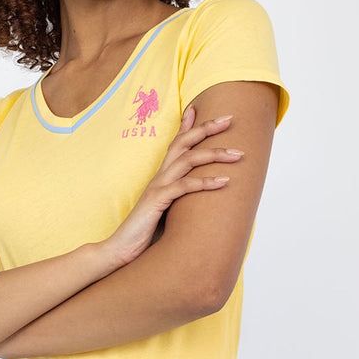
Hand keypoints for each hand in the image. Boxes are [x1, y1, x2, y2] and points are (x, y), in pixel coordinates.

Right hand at [103, 105, 243, 267]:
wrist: (121, 250)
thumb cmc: (146, 233)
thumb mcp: (168, 211)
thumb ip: (181, 201)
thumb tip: (204, 201)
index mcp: (161, 176)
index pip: (176, 144)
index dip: (187, 125)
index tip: (199, 108)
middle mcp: (159, 176)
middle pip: (183, 143)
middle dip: (207, 128)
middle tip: (230, 118)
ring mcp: (157, 187)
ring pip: (187, 160)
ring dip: (214, 154)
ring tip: (237, 153)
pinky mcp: (157, 201)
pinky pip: (184, 187)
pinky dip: (205, 182)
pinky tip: (224, 181)